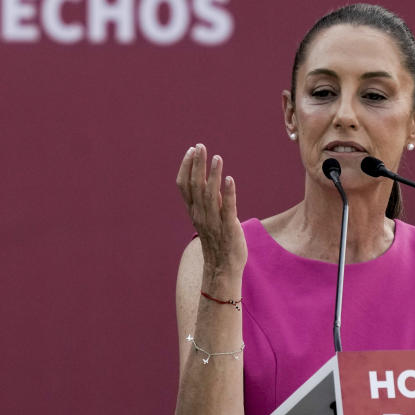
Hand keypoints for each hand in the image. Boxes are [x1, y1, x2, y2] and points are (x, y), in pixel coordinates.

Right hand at [176, 144, 246, 274]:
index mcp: (194, 211)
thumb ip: (206, 201)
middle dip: (197, 165)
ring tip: (217, 157)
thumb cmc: (216, 242)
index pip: (184, 186)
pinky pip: (228, 208)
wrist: (222, 268)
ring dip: (213, 175)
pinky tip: (229, 179)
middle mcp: (201, 215)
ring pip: (210, 195)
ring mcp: (214, 222)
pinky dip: (228, 193)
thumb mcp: (206, 219)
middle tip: (201, 146)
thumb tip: (208, 181)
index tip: (191, 151)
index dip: (186, 167)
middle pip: (195, 186)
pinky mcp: (229, 228)